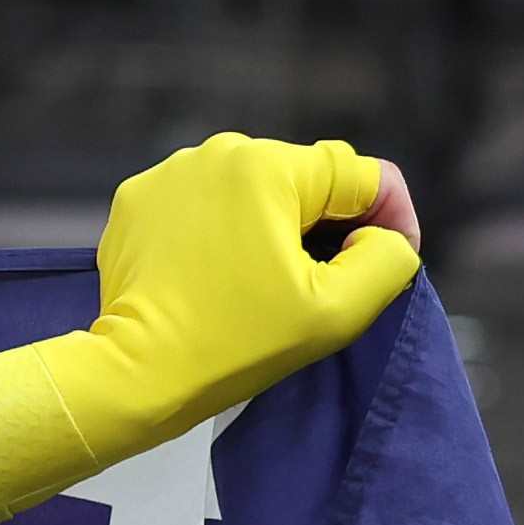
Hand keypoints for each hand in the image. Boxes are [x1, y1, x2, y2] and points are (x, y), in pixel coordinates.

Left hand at [0, 133, 427, 519]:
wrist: (134, 372)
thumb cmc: (237, 341)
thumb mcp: (338, 309)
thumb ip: (386, 258)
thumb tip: (379, 232)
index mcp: (267, 166)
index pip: (361, 176)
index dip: (389, 218)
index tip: (387, 261)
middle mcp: (214, 152)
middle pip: (304, 179)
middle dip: (324, 223)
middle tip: (321, 281)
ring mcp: (167, 174)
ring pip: (252, 190)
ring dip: (271, 226)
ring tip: (266, 280)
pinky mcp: (135, 202)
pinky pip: (202, 204)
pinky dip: (220, 231)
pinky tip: (218, 274)